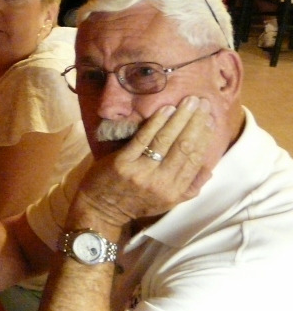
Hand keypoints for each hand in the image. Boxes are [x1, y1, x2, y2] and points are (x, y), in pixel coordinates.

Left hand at [72, 96, 212, 228]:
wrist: (101, 209)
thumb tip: (210, 169)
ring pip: (166, 140)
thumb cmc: (136, 203)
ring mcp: (140, 171)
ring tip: (188, 101)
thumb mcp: (167, 202)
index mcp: (174, 192)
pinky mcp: (122, 162)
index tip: (210, 120)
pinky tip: (166, 109)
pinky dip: (156, 123)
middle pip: (183, 146)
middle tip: (202, 103)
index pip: (194, 160)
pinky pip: (143, 139)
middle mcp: (160, 182)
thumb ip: (189, 187)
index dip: (204, 138)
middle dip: (195, 122)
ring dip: (179, 118)